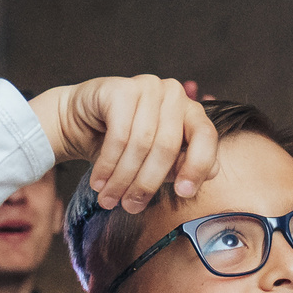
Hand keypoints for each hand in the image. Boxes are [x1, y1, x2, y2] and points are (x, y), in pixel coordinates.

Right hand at [28, 76, 218, 213]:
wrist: (79, 123)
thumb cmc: (120, 143)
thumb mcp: (155, 160)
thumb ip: (181, 164)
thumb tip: (213, 172)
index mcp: (190, 110)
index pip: (206, 137)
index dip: (197, 166)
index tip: (184, 194)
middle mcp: (173, 94)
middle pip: (167, 146)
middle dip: (147, 183)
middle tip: (131, 206)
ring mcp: (148, 86)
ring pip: (140, 144)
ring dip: (122, 178)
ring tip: (109, 199)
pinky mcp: (121, 88)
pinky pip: (118, 135)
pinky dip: (107, 165)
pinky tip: (98, 182)